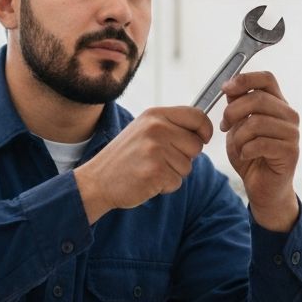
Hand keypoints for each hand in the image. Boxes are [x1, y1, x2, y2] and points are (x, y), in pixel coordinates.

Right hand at [74, 106, 211, 223]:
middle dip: (185, 157)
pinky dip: (165, 186)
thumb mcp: (144, 130)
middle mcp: (156, 128)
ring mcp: (155, 150)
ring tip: (150, 169)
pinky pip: (177, 182)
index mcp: (155, 115)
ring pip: (188, 166)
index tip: (203, 138)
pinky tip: (147, 180)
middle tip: (160, 160)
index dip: (205, 130)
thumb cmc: (125, 157)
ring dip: (173, 173)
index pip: (197, 116)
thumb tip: (202, 131)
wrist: (97, 180)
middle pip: (196, 145)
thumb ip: (170, 126)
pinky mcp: (155, 172)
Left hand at [219, 71, 299, 231]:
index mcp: (277, 104)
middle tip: (225, 125)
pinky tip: (246, 155)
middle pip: (258, 98)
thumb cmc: (251, 155)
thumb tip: (229, 87)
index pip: (267, 78)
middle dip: (233, 111)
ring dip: (239, 136)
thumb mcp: (238, 126)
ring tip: (239, 146)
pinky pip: (261, 143)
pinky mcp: (290, 152)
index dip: (245, 79)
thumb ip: (236, 106)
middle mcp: (288, 115)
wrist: (262, 187)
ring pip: (257, 122)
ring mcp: (292, 133)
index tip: (226, 89)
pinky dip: (246, 150)